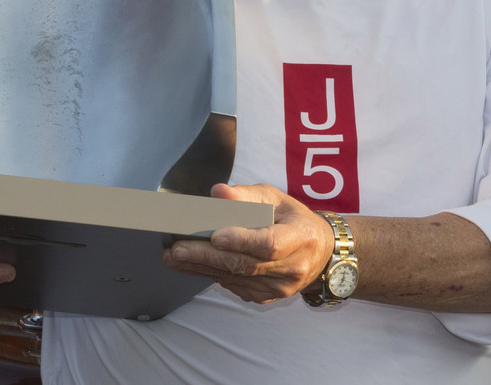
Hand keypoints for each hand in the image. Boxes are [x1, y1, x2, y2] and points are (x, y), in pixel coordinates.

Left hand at [163, 184, 332, 303]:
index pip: (269, 243)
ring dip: (200, 267)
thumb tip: (217, 193)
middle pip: (245, 264)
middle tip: (177, 249)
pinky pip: (234, 286)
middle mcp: (292, 267)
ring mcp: (279, 287)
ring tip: (173, 257)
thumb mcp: (275, 198)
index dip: (242, 240)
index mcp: (299, 237)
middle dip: (207, 256)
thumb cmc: (292, 219)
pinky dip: (210, 274)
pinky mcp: (265, 297)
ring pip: (235, 278)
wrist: (317, 254)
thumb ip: (245, 196)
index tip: (216, 235)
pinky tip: (189, 265)